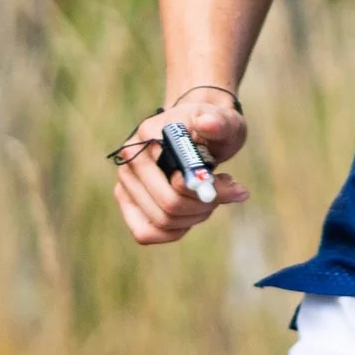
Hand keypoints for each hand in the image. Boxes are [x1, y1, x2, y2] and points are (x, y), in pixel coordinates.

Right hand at [112, 87, 247, 247]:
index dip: (203, 190)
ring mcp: (125, 185)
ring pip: (163, 222)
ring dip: (195, 216)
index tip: (229, 181)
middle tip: (227, 191)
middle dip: (205, 204)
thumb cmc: (213, 127)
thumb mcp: (225, 121)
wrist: (200, 132)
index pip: (174, 182)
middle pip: (169, 206)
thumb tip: (207, 123)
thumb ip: (220, 122)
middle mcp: (129, 163)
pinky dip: (176, 230)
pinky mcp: (129, 204)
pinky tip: (194, 212)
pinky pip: (147, 233)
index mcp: (147, 138)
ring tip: (212, 196)